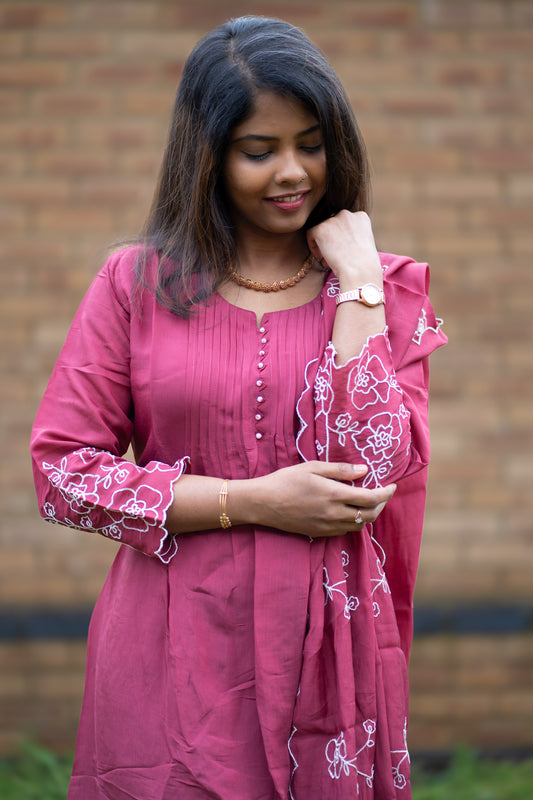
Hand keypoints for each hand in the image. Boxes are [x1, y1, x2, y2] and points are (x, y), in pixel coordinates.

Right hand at [252, 461, 395, 537]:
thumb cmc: (286, 480)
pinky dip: (353, 522)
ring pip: (358, 526)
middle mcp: (334, 514)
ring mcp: (326, 527)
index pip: (371, 498)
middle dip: (381, 505)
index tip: (392, 486)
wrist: (263, 503)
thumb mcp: (313, 467)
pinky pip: (344, 531)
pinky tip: (349, 511)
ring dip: (368, 515)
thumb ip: (341, 470)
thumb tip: (365, 471)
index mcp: (334, 495)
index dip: (386, 493)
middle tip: (383, 494)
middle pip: (369, 515)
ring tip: (368, 502)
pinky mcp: (319, 533)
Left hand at [307, 210, 381, 286]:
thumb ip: (353, 235)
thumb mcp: (364, 243)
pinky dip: (313, 246)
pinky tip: (321, 258)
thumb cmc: (364, 265)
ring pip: (322, 231)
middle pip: (333, 226)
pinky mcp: (321, 228)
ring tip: (328, 261)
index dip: (342, 238)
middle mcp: (347, 214)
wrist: (360, 272)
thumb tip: (338, 238)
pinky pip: (311, 234)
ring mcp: (333, 220)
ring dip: (323, 245)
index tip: (342, 251)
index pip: (345, 224)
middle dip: (332, 241)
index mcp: (360, 217)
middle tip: (333, 257)